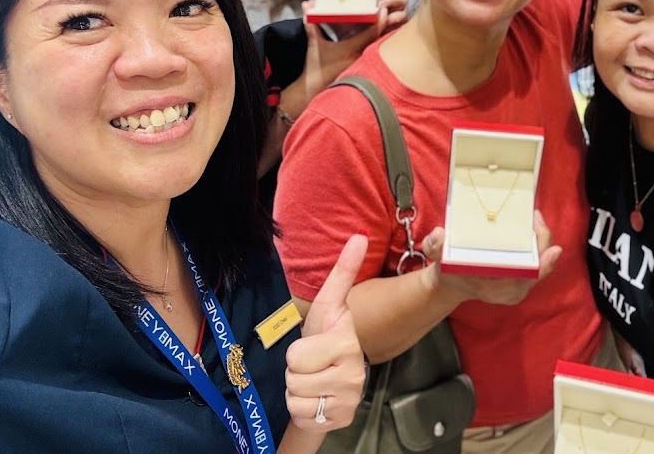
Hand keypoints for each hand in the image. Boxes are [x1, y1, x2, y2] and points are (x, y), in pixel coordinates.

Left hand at [284, 234, 367, 430]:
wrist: (329, 380)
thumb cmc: (323, 337)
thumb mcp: (327, 306)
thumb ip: (343, 272)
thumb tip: (360, 236)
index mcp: (347, 340)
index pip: (297, 354)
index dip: (298, 353)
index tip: (327, 349)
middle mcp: (354, 370)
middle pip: (293, 375)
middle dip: (294, 370)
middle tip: (310, 365)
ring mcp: (350, 397)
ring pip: (296, 395)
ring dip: (297, 390)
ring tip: (312, 381)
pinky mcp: (342, 418)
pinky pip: (301, 413)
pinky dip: (302, 409)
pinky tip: (316, 400)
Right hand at [295, 1, 375, 98]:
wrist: (314, 88)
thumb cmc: (315, 67)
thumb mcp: (314, 44)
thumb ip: (311, 24)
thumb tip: (306, 6)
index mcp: (350, 49)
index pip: (371, 33)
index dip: (379, 21)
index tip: (383, 10)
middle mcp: (360, 56)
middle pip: (378, 37)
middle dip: (383, 24)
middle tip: (384, 9)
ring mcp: (362, 62)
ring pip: (376, 45)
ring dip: (380, 33)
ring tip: (383, 18)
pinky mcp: (361, 67)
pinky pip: (372, 51)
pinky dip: (374, 41)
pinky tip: (376, 33)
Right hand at [420, 210, 562, 305]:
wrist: (452, 283)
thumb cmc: (448, 268)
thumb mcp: (437, 256)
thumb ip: (434, 245)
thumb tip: (440, 233)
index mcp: (492, 287)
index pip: (526, 278)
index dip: (543, 265)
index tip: (554, 249)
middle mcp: (508, 290)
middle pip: (538, 269)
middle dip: (543, 243)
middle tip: (536, 217)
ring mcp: (515, 288)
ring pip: (540, 267)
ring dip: (542, 242)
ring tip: (535, 218)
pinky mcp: (519, 281)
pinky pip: (536, 266)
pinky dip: (540, 248)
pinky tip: (535, 227)